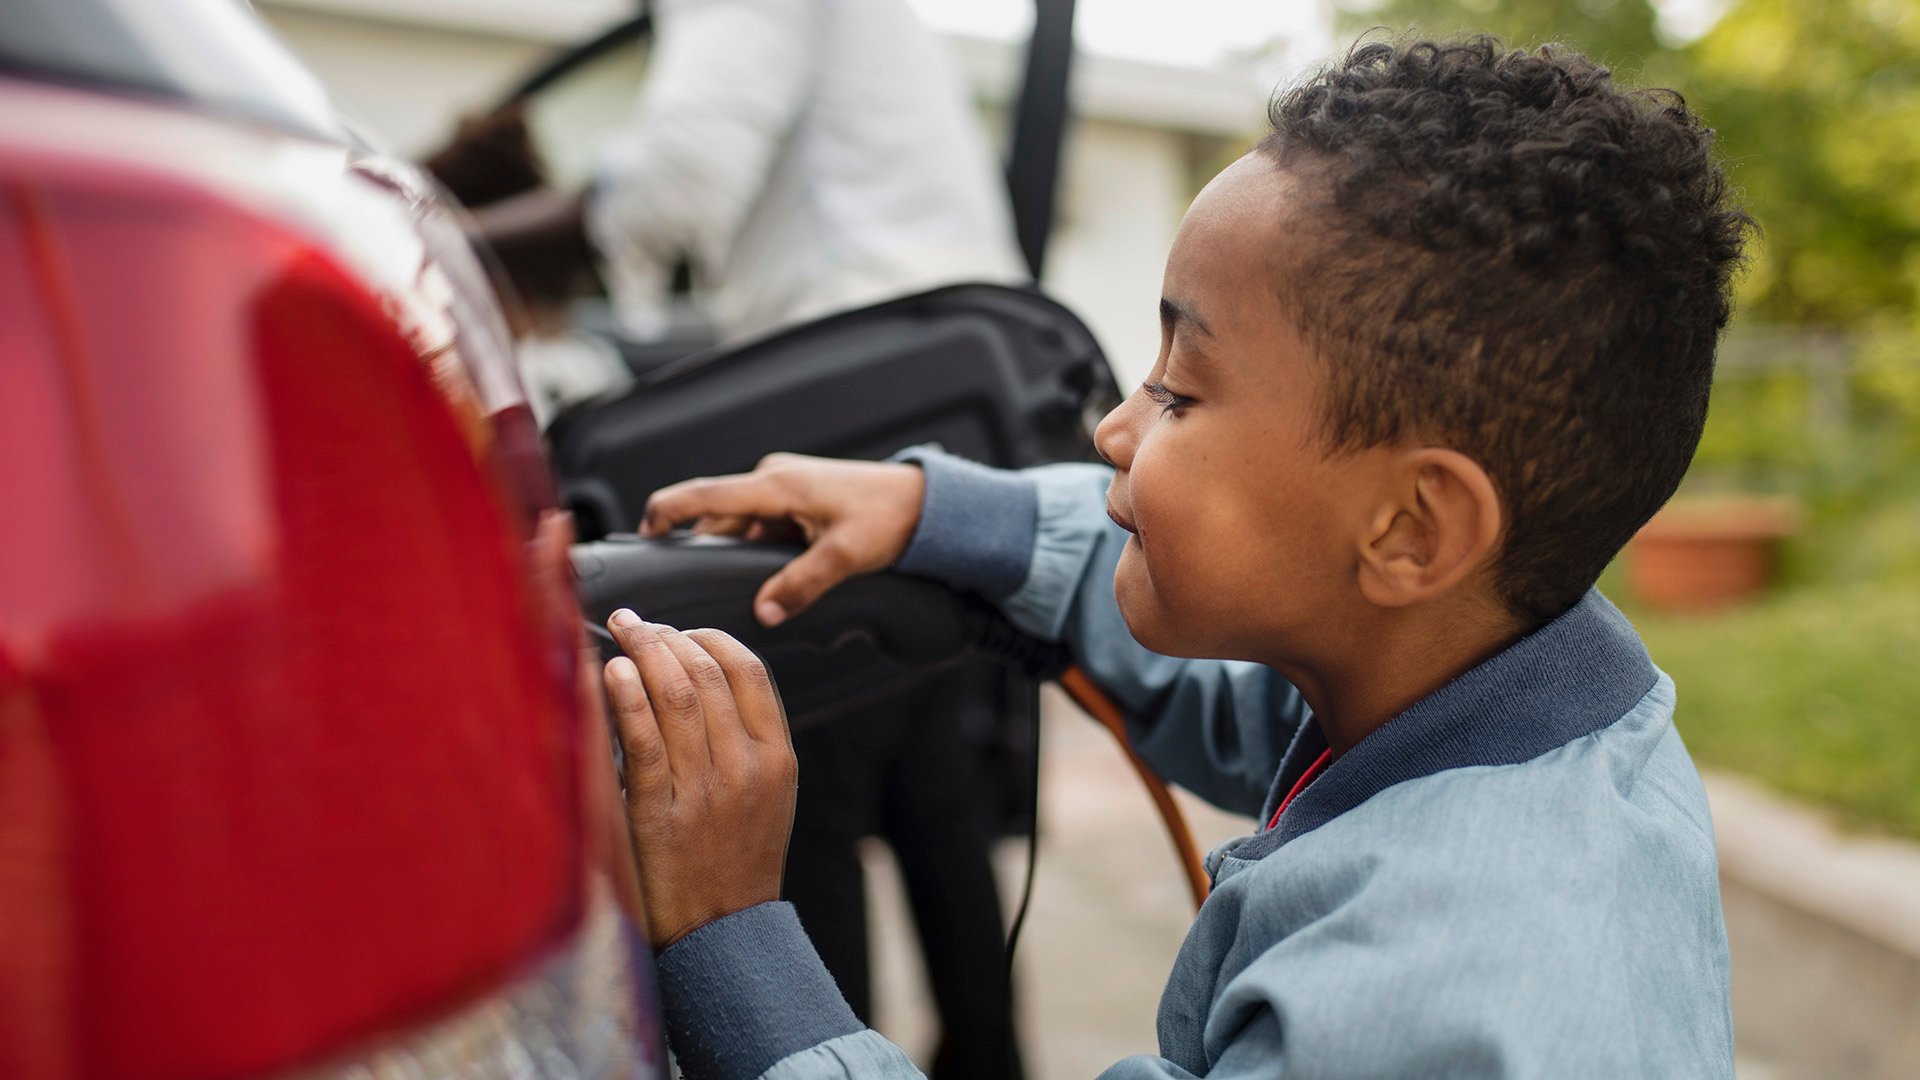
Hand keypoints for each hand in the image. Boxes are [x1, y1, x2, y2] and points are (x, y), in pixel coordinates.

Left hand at [602, 608, 796, 948]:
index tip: (679, 630)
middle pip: (707, 674)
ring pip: (675, 696)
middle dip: (666, 635)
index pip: (749, 671)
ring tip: (620, 633)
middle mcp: (745, 768)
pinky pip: (641, 738)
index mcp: (778, 758)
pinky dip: (624, 697)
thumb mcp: (767, 796)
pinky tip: (609, 673)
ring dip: (643, 653)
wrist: (720, 933)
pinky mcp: (658, 812)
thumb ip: (747, 740)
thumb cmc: (736, 861)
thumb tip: (701, 677)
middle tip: (636, 621)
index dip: (709, 637)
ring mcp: (704, 790)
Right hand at [639, 453, 925, 626]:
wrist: (923, 501)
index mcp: (777, 485)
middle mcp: (773, 479)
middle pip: (717, 517)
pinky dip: (755, 550)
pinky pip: (760, 526)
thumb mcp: (844, 556)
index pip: (705, 495)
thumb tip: (763, 614)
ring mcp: (783, 487)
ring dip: (735, 554)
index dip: (667, 511)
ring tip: (736, 588)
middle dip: (703, 550)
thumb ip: (801, 585)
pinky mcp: (795, 499)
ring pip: (739, 525)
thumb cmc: (888, 518)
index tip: (643, 535)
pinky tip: (766, 576)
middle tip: (690, 590)